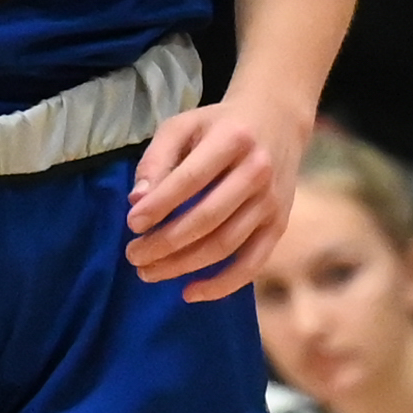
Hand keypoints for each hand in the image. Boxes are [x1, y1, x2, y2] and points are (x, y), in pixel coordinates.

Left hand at [126, 84, 310, 300]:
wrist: (278, 120)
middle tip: (133, 255)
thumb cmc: (220, 125)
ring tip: (148, 271)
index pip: (191, 179)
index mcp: (233, 139)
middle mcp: (258, 171)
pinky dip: (221, 285)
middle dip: (164, 243)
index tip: (132, 224)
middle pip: (207, 219)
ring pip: (225, 245)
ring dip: (182, 265)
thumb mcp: (183, 126)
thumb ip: (157, 159)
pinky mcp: (279, 225)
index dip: (160, 206)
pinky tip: (189, 292)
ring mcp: (272, 202)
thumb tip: (137, 201)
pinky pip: (252, 264)